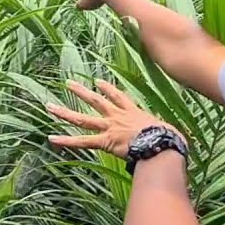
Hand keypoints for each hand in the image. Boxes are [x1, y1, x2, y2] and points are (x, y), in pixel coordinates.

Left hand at [46, 79, 181, 158]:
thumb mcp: (168, 131)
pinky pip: (82, 141)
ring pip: (83, 118)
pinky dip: (66, 141)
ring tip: (49, 106)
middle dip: (81, 92)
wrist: (162, 143)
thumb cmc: (169, 139)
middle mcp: (118, 116)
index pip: (119, 97)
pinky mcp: (105, 141)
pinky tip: (52, 139)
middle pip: (96, 101)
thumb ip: (165, 132)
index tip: (98, 81)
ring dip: (65, 112)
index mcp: (134, 112)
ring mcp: (110, 127)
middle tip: (68, 83)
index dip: (108, 88)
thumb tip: (175, 140)